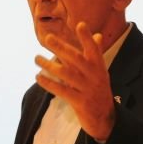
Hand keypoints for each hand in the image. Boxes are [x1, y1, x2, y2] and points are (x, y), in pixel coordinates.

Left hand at [35, 22, 115, 140]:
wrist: (106, 119)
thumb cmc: (99, 90)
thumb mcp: (100, 72)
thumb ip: (96, 53)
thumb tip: (98, 35)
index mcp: (99, 67)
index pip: (94, 49)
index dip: (87, 38)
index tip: (80, 24)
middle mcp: (94, 76)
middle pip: (76, 59)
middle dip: (62, 48)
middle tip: (47, 38)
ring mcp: (88, 89)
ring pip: (66, 74)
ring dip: (49, 65)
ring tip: (36, 58)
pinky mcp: (80, 103)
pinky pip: (62, 91)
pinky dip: (49, 84)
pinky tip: (38, 77)